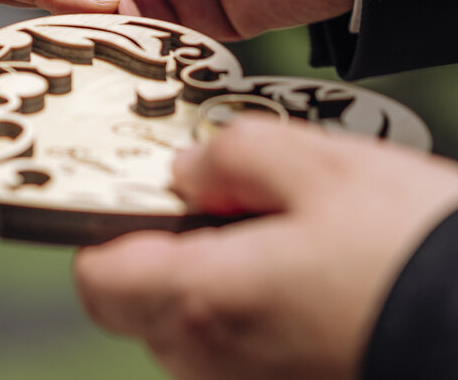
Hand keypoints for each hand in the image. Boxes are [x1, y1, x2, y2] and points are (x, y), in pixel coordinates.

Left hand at [74, 119, 457, 379]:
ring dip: (222, 278)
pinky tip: (317, 277)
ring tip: (292, 236)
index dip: (108, 226)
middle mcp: (215, 361)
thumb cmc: (417, 254)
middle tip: (233, 202)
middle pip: (144, 301)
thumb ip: (229, 155)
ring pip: (197, 326)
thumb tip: (187, 169)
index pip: (95, 276)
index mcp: (202, 301)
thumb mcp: (321, 166)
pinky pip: (247, 349)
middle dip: (173, 247)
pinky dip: (262, 311)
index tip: (143, 190)